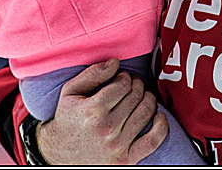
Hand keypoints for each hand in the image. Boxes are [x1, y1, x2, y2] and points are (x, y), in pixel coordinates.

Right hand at [36, 58, 166, 164]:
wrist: (60, 153)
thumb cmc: (68, 118)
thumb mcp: (70, 92)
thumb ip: (93, 73)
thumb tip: (115, 62)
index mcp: (92, 111)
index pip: (123, 84)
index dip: (124, 77)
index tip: (120, 79)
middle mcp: (106, 129)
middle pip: (136, 96)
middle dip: (136, 85)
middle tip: (131, 85)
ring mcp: (117, 145)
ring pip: (146, 112)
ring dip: (148, 98)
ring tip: (140, 97)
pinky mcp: (126, 159)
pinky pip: (153, 140)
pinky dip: (161, 125)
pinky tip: (158, 115)